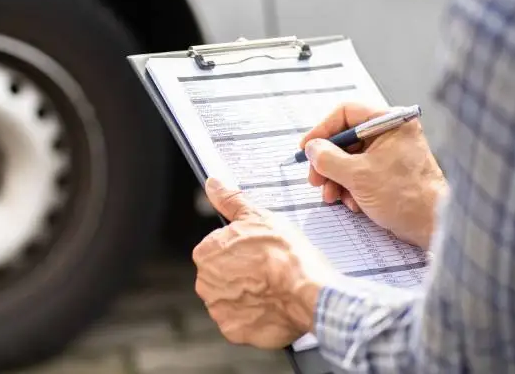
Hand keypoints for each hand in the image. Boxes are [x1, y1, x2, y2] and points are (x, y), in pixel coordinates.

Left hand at [192, 178, 337, 348]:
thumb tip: (213, 183)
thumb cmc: (285, 254)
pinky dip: (254, 317)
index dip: (240, 251)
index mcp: (206, 253)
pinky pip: (240, 322)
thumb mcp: (258, 216)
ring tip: (272, 289)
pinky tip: (271, 306)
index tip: (257, 253)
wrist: (309, 292)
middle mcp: (205, 282)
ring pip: (230, 300)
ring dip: (247, 296)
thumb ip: (230, 200)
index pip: (217, 250)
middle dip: (241, 274)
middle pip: (221, 276)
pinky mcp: (233, 330)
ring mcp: (218, 308)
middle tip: (266, 272)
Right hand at [300, 102, 446, 248]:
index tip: (306, 148)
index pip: (346, 113)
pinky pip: (360, 172)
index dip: (322, 130)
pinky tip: (351, 203)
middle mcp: (391, 133)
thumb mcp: (356, 175)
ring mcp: (391, 153)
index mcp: (390, 122)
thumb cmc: (404, 195)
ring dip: (335, 179)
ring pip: (349, 159)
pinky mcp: (390, 173)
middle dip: (327, 162)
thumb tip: (311, 148)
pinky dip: (349, 187)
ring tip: (332, 197)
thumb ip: (327, 158)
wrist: (433, 225)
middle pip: (345, 139)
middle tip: (315, 179)